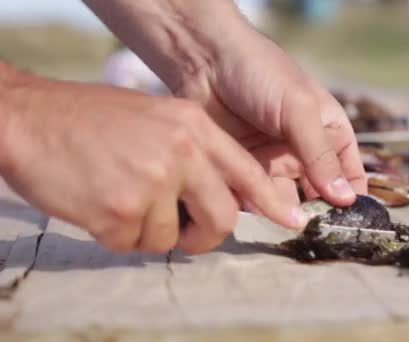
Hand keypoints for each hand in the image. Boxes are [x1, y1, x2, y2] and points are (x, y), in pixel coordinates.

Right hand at [0, 70, 306, 253]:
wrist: (31, 117)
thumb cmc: (90, 120)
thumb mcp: (155, 120)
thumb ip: (192, 153)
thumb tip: (218, 197)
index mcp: (193, 126)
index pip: (247, 172)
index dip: (273, 200)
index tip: (294, 219)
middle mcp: (181, 151)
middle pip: (223, 217)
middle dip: (205, 236)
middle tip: (185, 235)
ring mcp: (154, 180)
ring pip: (170, 237)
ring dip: (145, 230)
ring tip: (117, 198)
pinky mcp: (123, 209)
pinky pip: (134, 243)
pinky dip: (116, 233)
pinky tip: (97, 202)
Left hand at [175, 26, 367, 207]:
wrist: (205, 59)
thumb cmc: (262, 73)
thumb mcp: (299, 109)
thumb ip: (320, 155)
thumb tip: (346, 200)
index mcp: (328, 133)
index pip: (349, 175)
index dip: (352, 199)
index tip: (348, 223)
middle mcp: (302, 152)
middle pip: (317, 195)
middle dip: (315, 213)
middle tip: (310, 229)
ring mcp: (271, 162)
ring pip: (283, 201)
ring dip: (282, 211)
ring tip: (280, 218)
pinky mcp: (241, 169)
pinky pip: (251, 197)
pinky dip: (252, 205)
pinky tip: (250, 204)